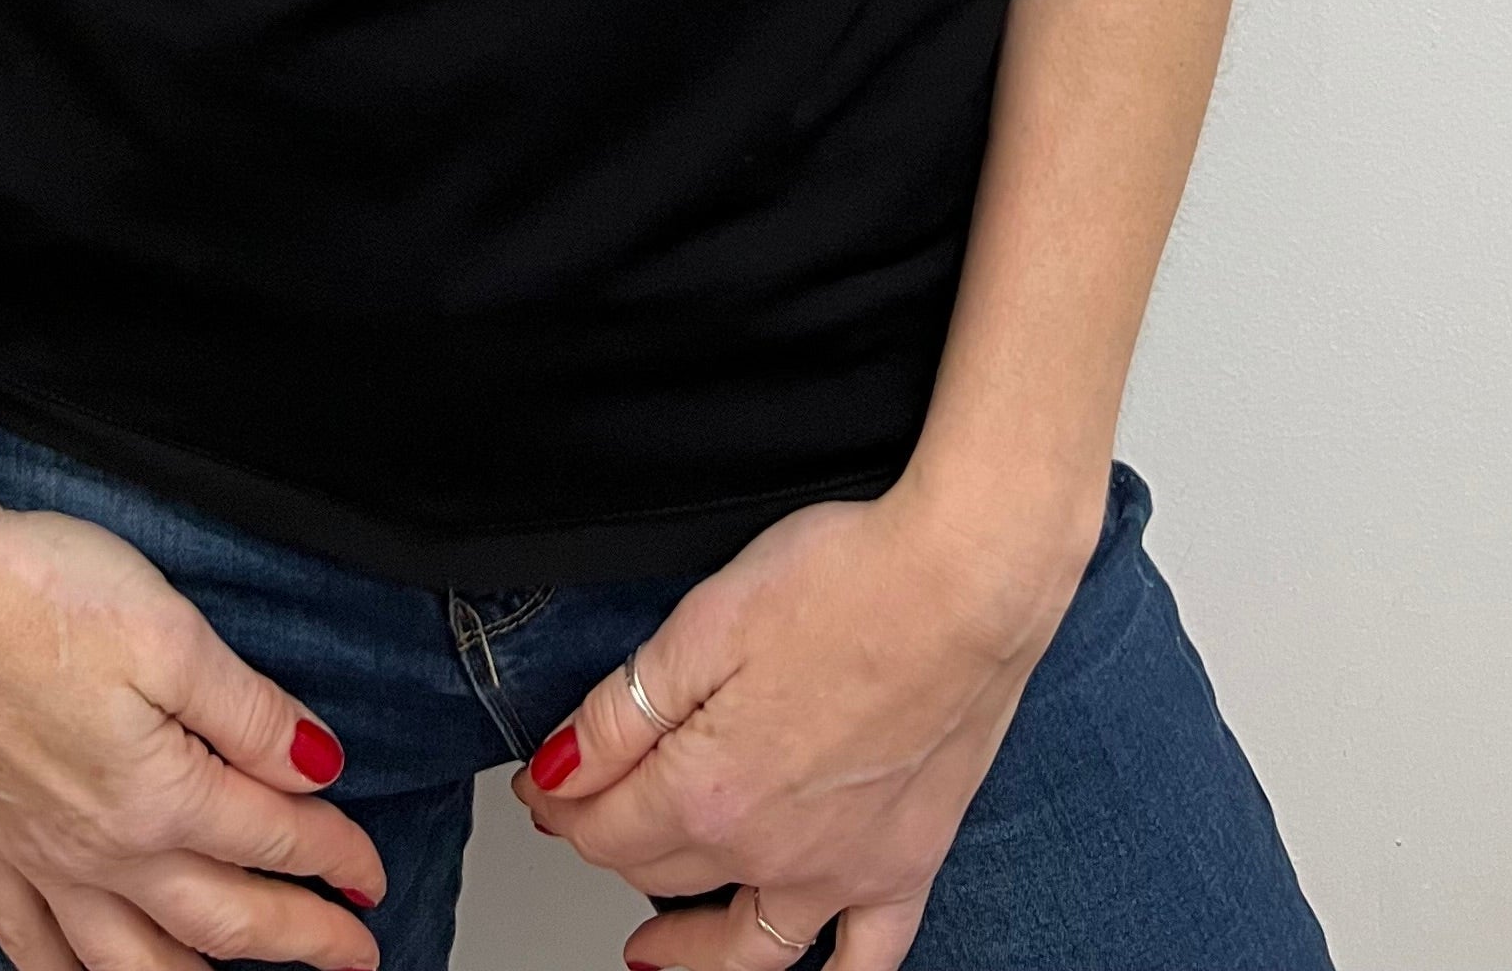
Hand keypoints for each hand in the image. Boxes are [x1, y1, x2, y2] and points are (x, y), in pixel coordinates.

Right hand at [0, 483, 386, 968]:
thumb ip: (248, 712)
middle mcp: (99, 847)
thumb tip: (315, 763)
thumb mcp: (174, 633)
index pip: (271, 839)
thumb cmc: (35, 594)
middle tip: (352, 948)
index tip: (369, 869)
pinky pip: (29, 944)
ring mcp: (36, 854)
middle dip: (298, 940)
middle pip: (220, 919)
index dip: (334, 855)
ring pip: (129, 960)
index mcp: (157, 795)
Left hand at [504, 485, 1077, 970]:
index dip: (561, 803)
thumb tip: (557, 773)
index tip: (543, 785)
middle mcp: (773, 852)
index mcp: (710, 791)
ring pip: (749, 949)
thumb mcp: (703, 622)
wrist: (968, 581)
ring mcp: (845, 869)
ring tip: (653, 953)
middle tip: (588, 817)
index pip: (606, 825)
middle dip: (612, 844)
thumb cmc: (847, 580)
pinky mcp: (909, 860)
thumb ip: (621, 714)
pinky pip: (866, 959)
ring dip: (690, 954)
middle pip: (664, 871)